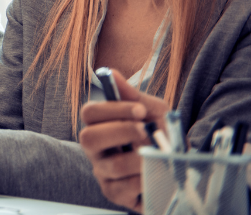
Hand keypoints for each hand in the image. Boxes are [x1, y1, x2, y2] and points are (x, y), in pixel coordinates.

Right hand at [79, 69, 168, 211]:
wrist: (178, 167)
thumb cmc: (159, 137)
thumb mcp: (153, 113)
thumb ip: (135, 97)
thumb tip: (112, 72)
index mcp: (100, 125)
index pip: (89, 112)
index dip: (112, 109)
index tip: (140, 110)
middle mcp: (95, 148)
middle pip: (88, 137)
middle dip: (120, 132)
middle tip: (144, 132)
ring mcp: (102, 171)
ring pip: (112, 165)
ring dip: (140, 158)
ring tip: (157, 155)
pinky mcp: (114, 193)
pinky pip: (124, 188)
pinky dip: (145, 179)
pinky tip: (155, 173)